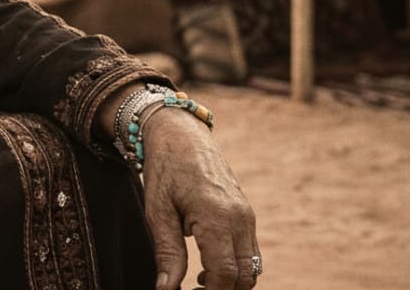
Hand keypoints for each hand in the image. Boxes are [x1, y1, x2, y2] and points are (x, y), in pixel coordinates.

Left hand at [142, 109, 259, 289]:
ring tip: (198, 281)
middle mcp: (240, 218)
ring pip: (252, 266)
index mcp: (217, 217)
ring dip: (231, 281)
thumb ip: (167, 253)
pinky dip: (236, 266)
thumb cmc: (165, 169)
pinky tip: (208, 266)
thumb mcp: (157, 211)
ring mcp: (247, 215)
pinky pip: (250, 251)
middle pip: (245, 275)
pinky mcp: (246, 213)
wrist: (181, 134)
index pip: (226, 274)